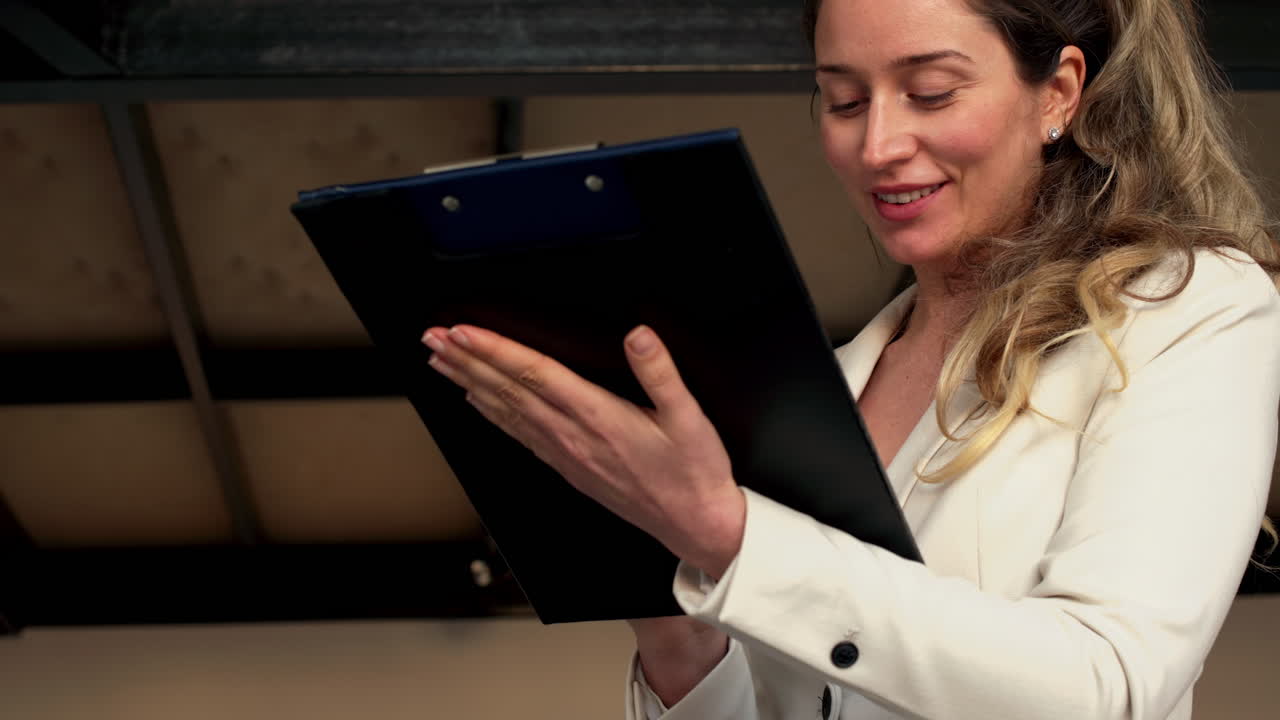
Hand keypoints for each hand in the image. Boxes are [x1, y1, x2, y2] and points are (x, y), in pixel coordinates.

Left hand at [420, 323, 745, 577]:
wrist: (693, 525)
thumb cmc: (693, 472)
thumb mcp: (689, 418)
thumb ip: (661, 373)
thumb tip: (639, 336)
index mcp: (598, 417)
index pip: (534, 375)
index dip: (494, 350)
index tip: (462, 332)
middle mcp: (573, 436)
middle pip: (507, 391)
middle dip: (466, 361)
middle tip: (432, 338)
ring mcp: (565, 454)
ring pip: (506, 412)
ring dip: (469, 384)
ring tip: (441, 363)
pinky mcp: (568, 468)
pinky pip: (519, 435)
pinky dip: (491, 414)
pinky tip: (477, 402)